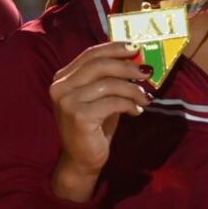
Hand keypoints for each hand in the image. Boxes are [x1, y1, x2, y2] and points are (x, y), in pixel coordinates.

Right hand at [49, 41, 151, 201]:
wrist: (82, 160)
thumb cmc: (95, 127)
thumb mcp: (102, 96)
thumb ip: (110, 77)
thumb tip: (136, 59)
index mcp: (62, 78)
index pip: (90, 55)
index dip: (114, 48)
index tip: (136, 47)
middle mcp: (60, 87)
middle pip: (99, 65)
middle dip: (127, 67)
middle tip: (146, 72)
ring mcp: (67, 101)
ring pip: (109, 84)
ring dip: (132, 89)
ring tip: (145, 98)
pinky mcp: (78, 116)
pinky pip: (113, 102)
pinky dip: (129, 105)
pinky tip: (136, 112)